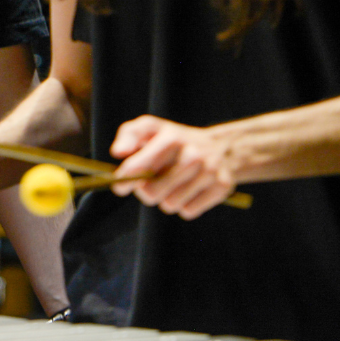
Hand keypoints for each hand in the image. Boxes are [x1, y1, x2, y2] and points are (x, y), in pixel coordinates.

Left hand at [110, 115, 235, 219]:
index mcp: (171, 138)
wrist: (221, 147)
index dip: (126, 179)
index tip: (120, 186)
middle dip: (146, 191)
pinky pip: (189, 212)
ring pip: (170, 205)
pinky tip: (190, 191)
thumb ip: (129, 135)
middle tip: (151, 182)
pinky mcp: (221, 188)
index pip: (140, 166)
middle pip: (152, 193)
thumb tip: (118, 152)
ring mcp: (209, 171)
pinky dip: (185, 205)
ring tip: (173, 184)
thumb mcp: (151, 128)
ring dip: (166, 199)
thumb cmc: (175, 140)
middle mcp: (192, 154)